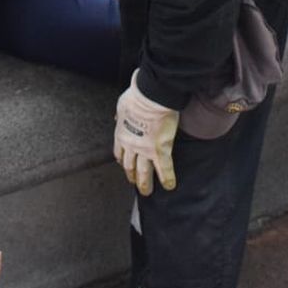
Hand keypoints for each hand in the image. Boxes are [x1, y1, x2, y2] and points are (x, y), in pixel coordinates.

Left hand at [113, 72, 178, 194]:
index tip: (124, 165)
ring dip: (145, 183)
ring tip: (147, 192)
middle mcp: (131, 145)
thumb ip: (121, 114)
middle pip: (130, 166)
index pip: (120, 152)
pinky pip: (164, 169)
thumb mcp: (122, 106)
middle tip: (135, 184)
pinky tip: (169, 186)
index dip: (123, 160)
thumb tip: (118, 116)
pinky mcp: (159, 150)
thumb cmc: (137, 96)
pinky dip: (167, 178)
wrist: (149, 97)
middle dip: (132, 176)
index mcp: (121, 133)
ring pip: (143, 171)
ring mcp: (145, 150)